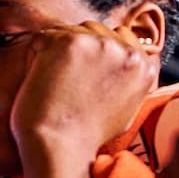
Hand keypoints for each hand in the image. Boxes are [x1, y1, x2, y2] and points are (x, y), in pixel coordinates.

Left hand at [9, 22, 157, 163]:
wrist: (61, 147)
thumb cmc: (85, 137)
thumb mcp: (124, 109)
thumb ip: (127, 82)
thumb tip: (126, 66)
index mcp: (143, 66)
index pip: (119, 38)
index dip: (94, 55)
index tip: (79, 76)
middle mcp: (127, 51)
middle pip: (94, 30)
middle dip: (75, 49)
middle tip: (61, 82)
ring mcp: (99, 44)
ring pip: (69, 31)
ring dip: (55, 50)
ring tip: (52, 84)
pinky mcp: (69, 43)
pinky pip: (44, 37)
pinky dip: (35, 56)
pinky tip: (39, 81)